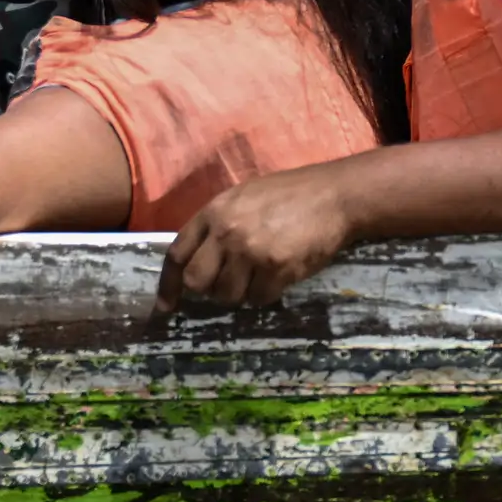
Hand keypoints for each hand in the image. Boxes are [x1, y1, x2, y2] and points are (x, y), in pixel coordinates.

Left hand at [160, 171, 353, 310]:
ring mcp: (251, 250)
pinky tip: (281, 274)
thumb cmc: (292, 194)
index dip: (168, 285)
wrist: (335, 195)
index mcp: (214, 211)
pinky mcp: (276, 267)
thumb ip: (219, 224)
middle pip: (197, 281)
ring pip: (227, 295)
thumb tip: (201, 260)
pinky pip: (259, 298)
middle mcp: (227, 231)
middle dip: (210, 289)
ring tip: (261, 274)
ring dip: (242, 293)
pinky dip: (268, 293)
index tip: (165, 307)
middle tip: (230, 283)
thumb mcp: (245, 198)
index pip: (177, 254)